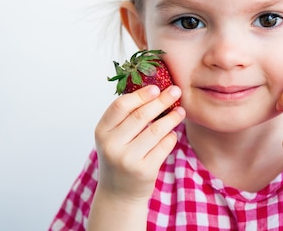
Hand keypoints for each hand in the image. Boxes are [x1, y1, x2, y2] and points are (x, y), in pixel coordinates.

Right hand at [94, 84, 185, 202]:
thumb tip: (153, 90)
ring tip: (180, 111)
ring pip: (156, 130)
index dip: (140, 95)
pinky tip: (173, 133)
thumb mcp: (113, 137)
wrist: (118, 194)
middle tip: (176, 91)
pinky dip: (171, 137)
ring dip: (172, 118)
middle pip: (141, 115)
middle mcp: (112, 145)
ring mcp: (127, 159)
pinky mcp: (144, 171)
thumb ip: (125, 117)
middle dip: (162, 101)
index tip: (156, 88)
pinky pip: (164, 147)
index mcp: (102, 132)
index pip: (120, 106)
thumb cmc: (119, 157)